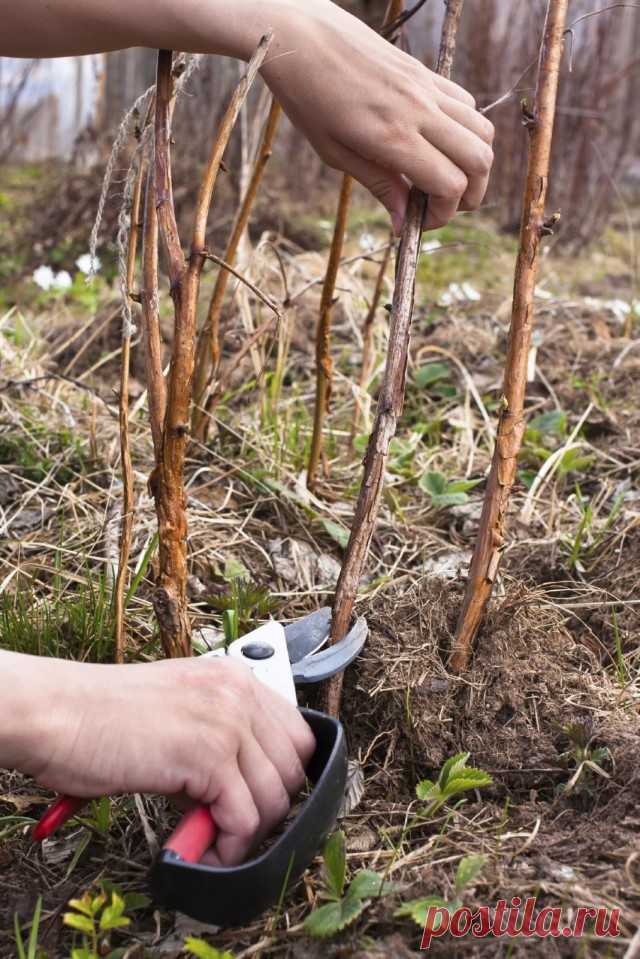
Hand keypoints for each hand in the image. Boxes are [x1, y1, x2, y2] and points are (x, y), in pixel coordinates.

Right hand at [7, 653, 314, 865]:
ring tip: (211, 840)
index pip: (296, 734)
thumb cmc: (103, 716)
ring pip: (274, 798)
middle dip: (268, 807)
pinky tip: (200, 848)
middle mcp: (238, 693)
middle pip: (292, 768)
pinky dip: (228, 847)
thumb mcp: (178, 710)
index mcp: (233, 678)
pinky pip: (245, 819)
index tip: (258, 799)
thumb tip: (241, 788)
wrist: (59, 712)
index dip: (281, 776)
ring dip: (247, 832)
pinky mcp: (207, 757)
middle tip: (231, 826)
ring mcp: (226, 722)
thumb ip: (217, 736)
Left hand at [261, 0, 494, 232]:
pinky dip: (465, 131)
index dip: (443, 214)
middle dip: (471, 195)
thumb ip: (378, 185)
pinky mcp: (425, 73)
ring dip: (474, 163)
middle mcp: (419, 110)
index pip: (450, 185)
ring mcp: (426, 88)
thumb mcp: (335, 152)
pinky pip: (466, 104)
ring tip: (447, 176)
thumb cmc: (308, 96)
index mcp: (394, 137)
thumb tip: (402, 223)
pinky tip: (437, 142)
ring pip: (482, 132)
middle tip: (444, 206)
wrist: (301, 36)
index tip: (420, 221)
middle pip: (479, 161)